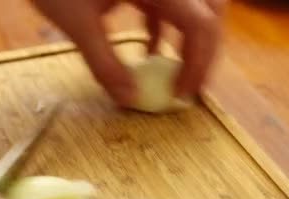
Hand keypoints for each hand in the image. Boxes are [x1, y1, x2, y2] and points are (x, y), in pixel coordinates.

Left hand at [30, 0, 226, 104]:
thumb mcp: (77, 22)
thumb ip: (103, 63)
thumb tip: (128, 100)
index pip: (200, 25)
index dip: (198, 64)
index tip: (181, 96)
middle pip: (210, 13)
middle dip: (204, 52)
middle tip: (188, 87)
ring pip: (195, 7)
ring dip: (190, 40)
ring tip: (174, 73)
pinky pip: (171, 3)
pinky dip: (166, 28)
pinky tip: (149, 52)